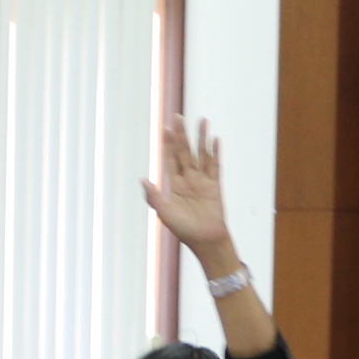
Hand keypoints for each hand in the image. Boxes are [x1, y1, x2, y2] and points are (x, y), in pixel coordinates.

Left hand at [142, 116, 233, 256]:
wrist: (206, 241)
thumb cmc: (184, 230)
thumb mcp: (164, 213)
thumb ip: (154, 197)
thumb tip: (143, 179)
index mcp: (174, 185)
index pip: (170, 159)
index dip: (167, 144)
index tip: (164, 128)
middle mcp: (188, 180)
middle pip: (185, 152)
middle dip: (182, 134)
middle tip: (178, 117)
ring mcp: (202, 182)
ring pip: (201, 154)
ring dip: (201, 138)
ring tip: (202, 121)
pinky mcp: (215, 186)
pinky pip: (215, 166)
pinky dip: (215, 152)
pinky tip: (215, 139)